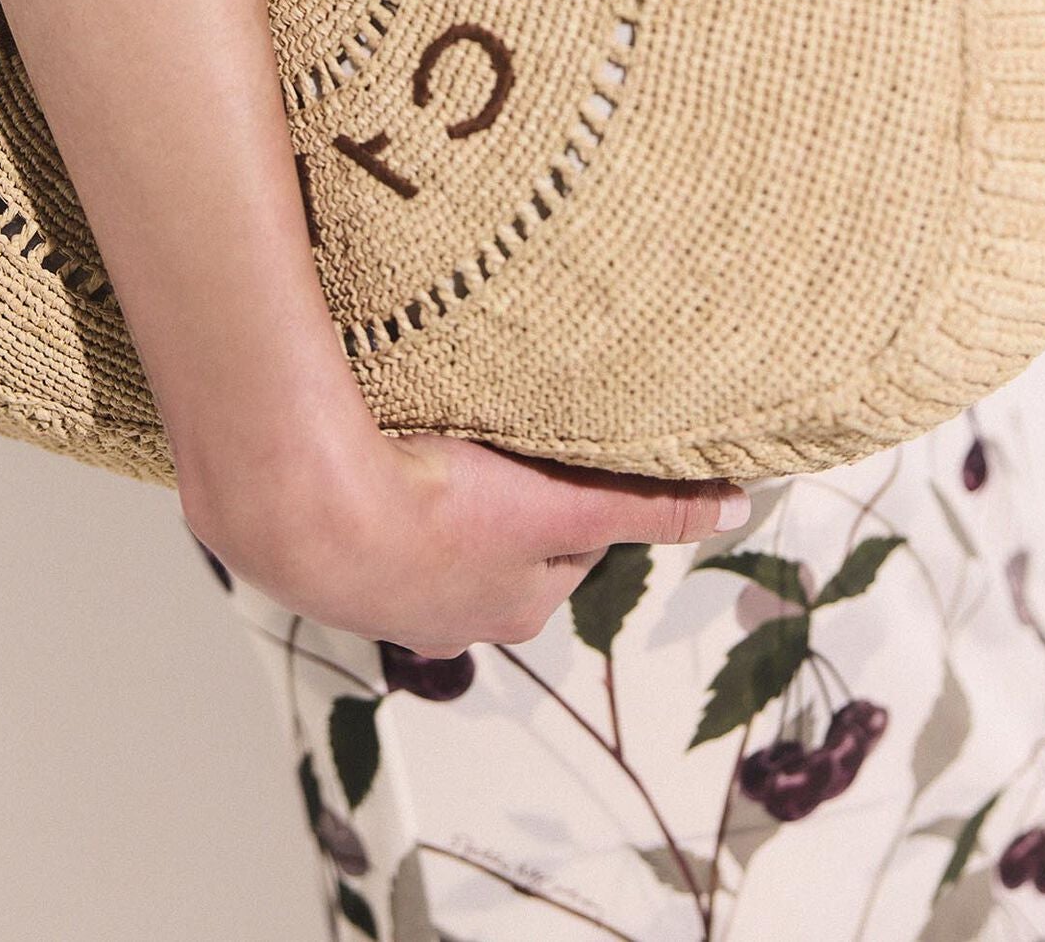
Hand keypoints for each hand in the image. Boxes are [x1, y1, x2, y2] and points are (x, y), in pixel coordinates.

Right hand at [182, 425, 750, 656]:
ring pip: (425, 530)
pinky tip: (363, 444)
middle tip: (493, 429)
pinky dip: (369, 481)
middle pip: (495, 542)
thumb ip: (646, 504)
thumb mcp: (565, 510)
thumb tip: (737, 504)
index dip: (568, 494)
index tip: (559, 449)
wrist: (307, 511)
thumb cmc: (437, 515)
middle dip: (497, 495)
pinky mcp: (323, 552)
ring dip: (429, 491)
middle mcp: (447, 615)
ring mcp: (379, 589)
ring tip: (427, 429)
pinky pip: (362, 510)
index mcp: (511, 606)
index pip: (564, 547)